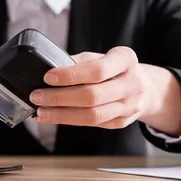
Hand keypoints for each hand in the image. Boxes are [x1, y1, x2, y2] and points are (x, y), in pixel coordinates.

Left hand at [29, 46, 180, 134]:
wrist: (144, 86)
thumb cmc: (114, 68)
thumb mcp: (100, 56)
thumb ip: (77, 62)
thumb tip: (47, 69)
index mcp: (126, 60)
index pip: (96, 71)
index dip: (70, 75)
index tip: (47, 77)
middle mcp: (132, 83)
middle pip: (92, 96)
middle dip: (59, 98)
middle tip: (37, 96)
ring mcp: (130, 105)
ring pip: (92, 115)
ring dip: (62, 115)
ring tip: (41, 112)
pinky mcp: (123, 121)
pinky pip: (94, 124)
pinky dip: (71, 121)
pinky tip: (55, 116)